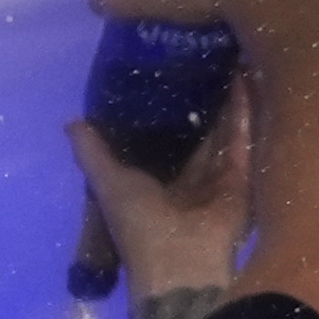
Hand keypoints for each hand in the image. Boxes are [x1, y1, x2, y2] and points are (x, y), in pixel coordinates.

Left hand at [69, 78, 255, 309]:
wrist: (180, 261)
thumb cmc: (138, 224)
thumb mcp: (107, 182)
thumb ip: (91, 153)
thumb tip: (72, 122)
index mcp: (149, 184)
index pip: (157, 140)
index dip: (161, 110)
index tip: (164, 72)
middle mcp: (183, 181)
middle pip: (194, 134)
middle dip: (200, 101)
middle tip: (205, 57)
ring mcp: (214, 180)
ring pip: (222, 132)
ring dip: (226, 100)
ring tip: (231, 57)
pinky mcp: (240, 179)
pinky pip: (242, 140)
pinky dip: (245, 112)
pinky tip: (246, 78)